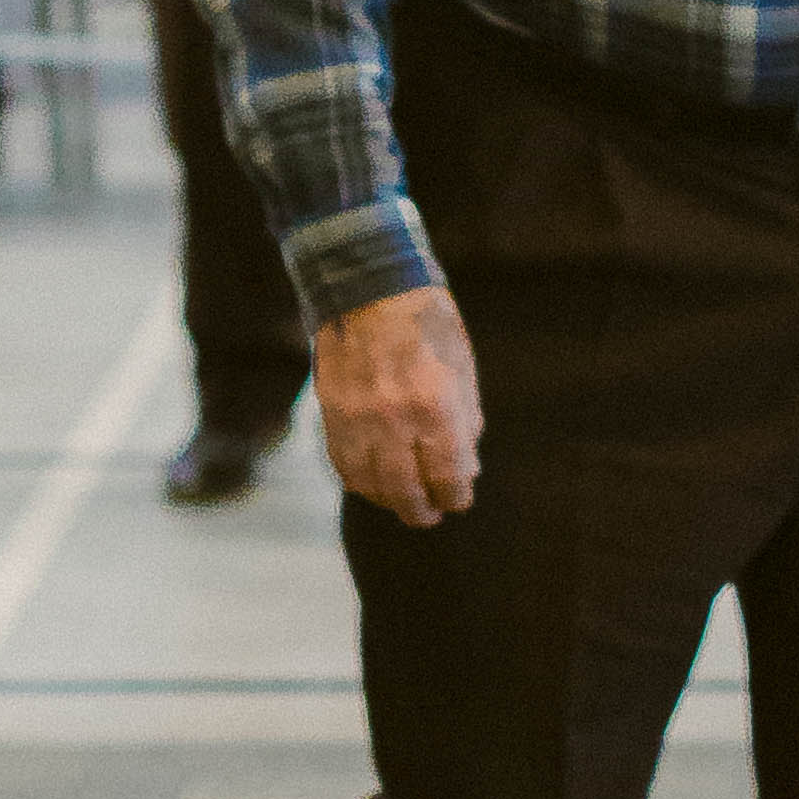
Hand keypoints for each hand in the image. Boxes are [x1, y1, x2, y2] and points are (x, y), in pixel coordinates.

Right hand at [312, 283, 484, 528]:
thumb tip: (467, 465)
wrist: (368, 283)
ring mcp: (357, 418)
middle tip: (430, 516)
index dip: (456, 495)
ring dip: (388, 501)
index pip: (447, 473)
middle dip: (422, 510)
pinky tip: (373, 484)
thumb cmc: (426, 319)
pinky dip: (359, 482)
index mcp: (436, 404)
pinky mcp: (331, 412)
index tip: (459, 500)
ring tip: (402, 504)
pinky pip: (343, 464)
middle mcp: (394, 418)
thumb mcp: (462, 364)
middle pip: (407, 489)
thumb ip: (465, 418)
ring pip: (370, 484)